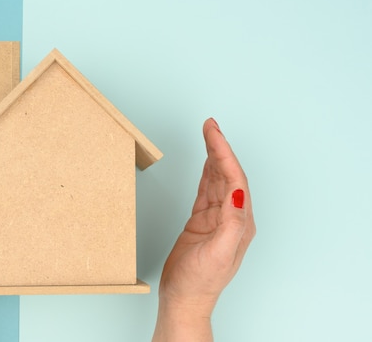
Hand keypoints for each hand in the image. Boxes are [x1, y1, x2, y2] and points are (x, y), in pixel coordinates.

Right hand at [153, 119, 255, 340]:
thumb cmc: (199, 281)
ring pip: (217, 179)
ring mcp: (217, 218)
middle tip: (209, 124)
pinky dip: (205, 172)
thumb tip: (239, 193)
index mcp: (240, 222)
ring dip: (213, 156)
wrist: (183, 298)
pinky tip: (205, 162)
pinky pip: (206, 190)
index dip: (224, 153)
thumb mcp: (218, 254)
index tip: (212, 132)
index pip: (235, 179)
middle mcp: (232, 217)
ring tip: (208, 134)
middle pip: (228, 174)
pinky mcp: (202, 222)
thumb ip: (232, 223)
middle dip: (219, 147)